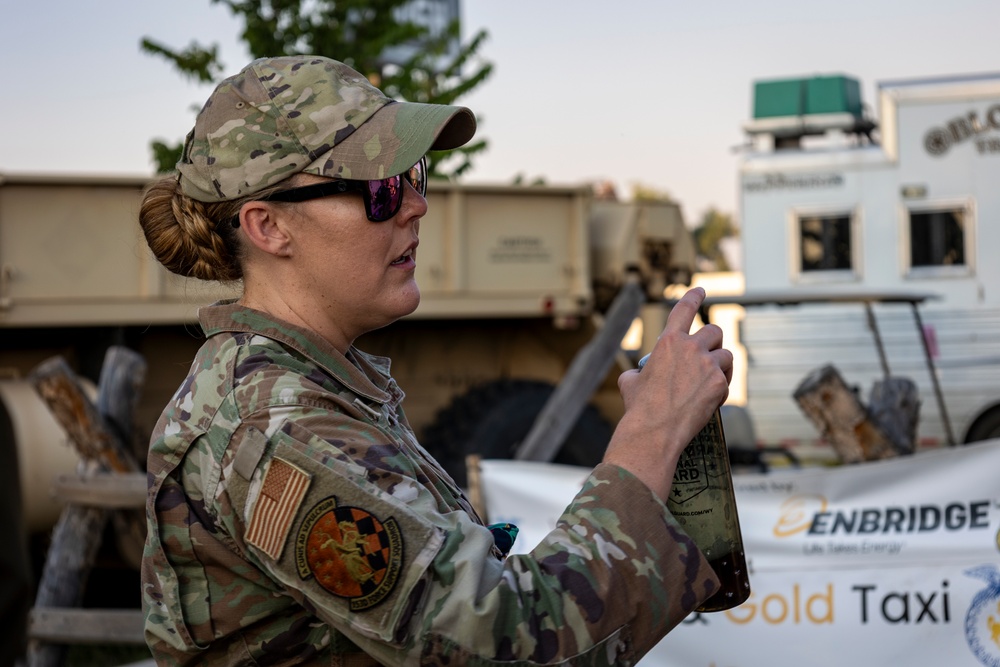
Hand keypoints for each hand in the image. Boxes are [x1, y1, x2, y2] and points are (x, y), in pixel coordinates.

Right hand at [602, 287, 732, 499]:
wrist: (654, 431)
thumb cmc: (639, 408)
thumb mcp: (630, 381)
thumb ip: (642, 369)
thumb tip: (642, 373)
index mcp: (667, 342)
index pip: (684, 309)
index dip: (694, 297)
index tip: (701, 290)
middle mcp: (690, 348)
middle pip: (714, 331)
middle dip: (713, 341)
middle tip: (707, 354)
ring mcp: (708, 365)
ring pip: (726, 355)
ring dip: (721, 364)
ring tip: (710, 378)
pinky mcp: (720, 384)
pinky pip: (728, 379)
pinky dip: (722, 386)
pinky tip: (711, 397)